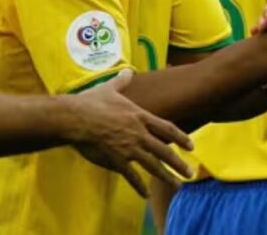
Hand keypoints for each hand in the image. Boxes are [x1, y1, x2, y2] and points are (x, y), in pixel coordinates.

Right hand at [67, 69, 193, 196]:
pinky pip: (131, 176)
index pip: (167, 128)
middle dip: (179, 163)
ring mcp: (129, 148)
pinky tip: (145, 195)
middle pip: (164, 150)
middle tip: (190, 173)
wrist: (75, 118)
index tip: (191, 146)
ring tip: (177, 186)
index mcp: (139, 116)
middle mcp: (138, 133)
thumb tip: (128, 70)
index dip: (181, 138)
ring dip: (166, 177)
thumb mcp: (110, 88)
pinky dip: (139, 187)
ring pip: (153, 165)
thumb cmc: (91, 102)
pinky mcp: (116, 160)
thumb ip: (122, 81)